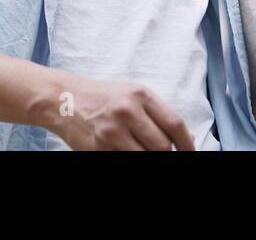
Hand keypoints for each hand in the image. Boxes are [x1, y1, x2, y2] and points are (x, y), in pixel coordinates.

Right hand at [43, 74, 195, 150]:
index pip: (175, 124)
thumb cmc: (104, 97)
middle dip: (169, 155)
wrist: (65, 99)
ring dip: (150, 158)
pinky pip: (124, 161)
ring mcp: (112, 133)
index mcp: (140, 95)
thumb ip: (158, 113)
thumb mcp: (133, 94)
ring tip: (146, 151)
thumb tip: (186, 138)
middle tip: (168, 155)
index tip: (190, 151)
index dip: (187, 143)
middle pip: (162, 146)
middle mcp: (127, 112)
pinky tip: (130, 152)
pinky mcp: (99, 149)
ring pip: (145, 158)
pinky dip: (132, 159)